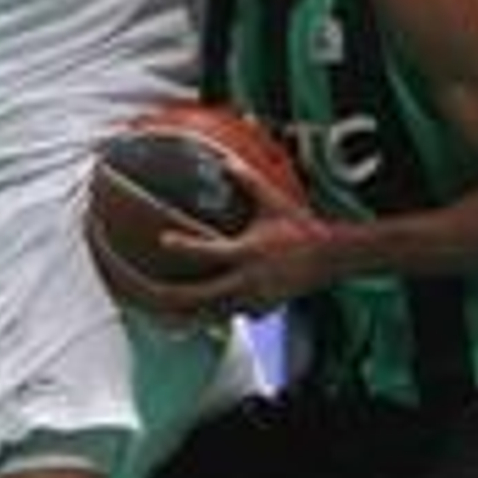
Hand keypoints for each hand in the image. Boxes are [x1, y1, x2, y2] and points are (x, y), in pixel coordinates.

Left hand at [155, 161, 330, 318]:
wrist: (330, 257)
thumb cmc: (299, 227)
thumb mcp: (273, 201)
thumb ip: (248, 181)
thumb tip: (227, 161)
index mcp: (247, 251)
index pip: (209, 251)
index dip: (184, 246)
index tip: (163, 240)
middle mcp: (248, 279)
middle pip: (200, 296)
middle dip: (172, 297)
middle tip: (147, 294)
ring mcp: (255, 299)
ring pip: (214, 313)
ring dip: (190, 314)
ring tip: (162, 316)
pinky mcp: (263, 310)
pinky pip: (235, 315)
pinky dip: (219, 314)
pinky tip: (202, 314)